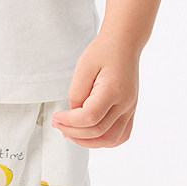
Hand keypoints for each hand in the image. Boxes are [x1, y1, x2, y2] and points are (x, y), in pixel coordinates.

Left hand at [51, 31, 140, 147]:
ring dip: (88, 142)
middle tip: (58, 124)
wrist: (124, 44)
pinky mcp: (130, 111)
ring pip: (110, 140)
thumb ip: (76, 95)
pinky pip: (120, 136)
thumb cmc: (104, 52)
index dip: (69, 121)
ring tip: (71, 132)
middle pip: (97, 131)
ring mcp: (130, 109)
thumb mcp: (83, 68)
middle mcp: (125, 103)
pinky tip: (89, 134)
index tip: (56, 117)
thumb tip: (74, 116)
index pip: (89, 118)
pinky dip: (104, 140)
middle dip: (73, 132)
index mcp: (113, 90)